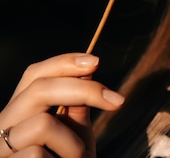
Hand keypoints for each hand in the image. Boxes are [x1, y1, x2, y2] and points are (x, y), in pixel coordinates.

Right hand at [0, 53, 124, 157]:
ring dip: (73, 142)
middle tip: (117, 102)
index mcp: (20, 112)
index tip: (97, 62)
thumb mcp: (76, 136)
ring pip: (42, 123)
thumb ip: (76, 109)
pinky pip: (38, 154)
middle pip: (38, 88)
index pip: (34, 75)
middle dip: (84, 89)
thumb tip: (89, 72)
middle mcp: (2, 126)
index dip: (63, 62)